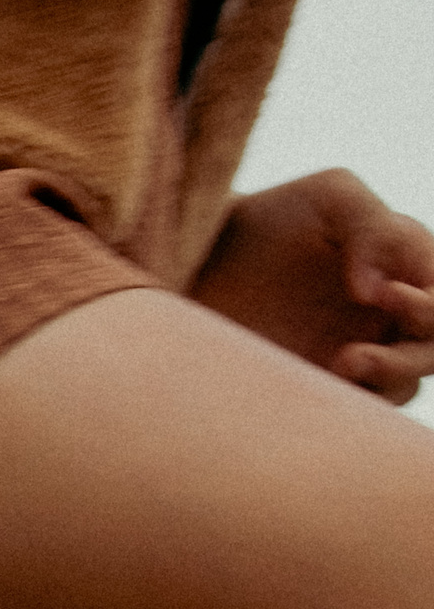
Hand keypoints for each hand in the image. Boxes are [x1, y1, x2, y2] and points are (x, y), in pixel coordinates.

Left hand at [190, 170, 433, 406]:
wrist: (198, 265)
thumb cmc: (269, 221)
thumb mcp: (328, 198)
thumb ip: (370, 224)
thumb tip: (375, 292)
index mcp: (407, 265)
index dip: (428, 304)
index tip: (384, 297)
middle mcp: (393, 314)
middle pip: (433, 348)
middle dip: (409, 357)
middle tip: (353, 356)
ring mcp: (363, 353)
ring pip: (404, 385)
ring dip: (384, 381)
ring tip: (339, 365)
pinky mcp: (326, 388)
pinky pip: (360, 411)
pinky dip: (356, 406)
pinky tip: (325, 389)